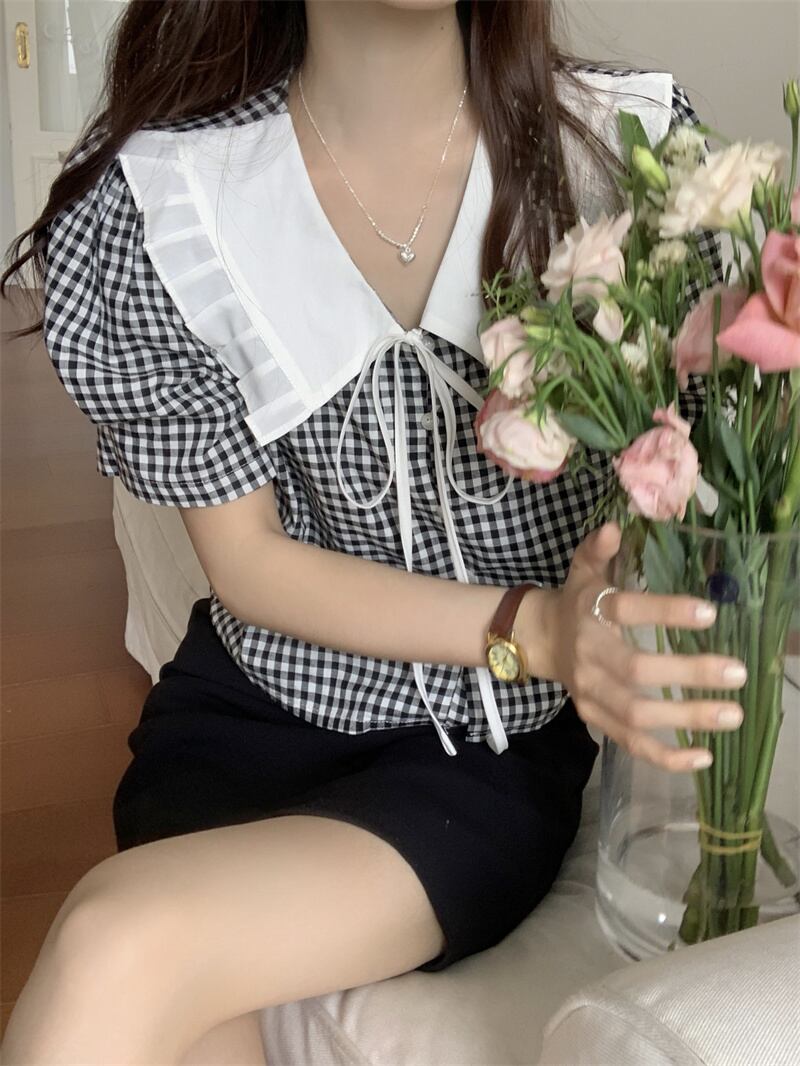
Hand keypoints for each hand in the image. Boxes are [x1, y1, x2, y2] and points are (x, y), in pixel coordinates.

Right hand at [536, 521, 746, 771]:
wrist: (539, 640)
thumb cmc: (576, 601)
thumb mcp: (582, 569)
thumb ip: (598, 549)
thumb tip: (615, 526)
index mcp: (589, 613)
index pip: (627, 611)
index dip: (666, 612)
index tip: (710, 613)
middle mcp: (589, 657)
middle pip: (637, 672)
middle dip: (689, 674)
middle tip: (737, 672)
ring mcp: (591, 694)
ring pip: (637, 714)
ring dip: (687, 717)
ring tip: (732, 714)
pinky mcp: (596, 720)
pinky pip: (631, 744)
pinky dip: (666, 757)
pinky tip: (705, 756)